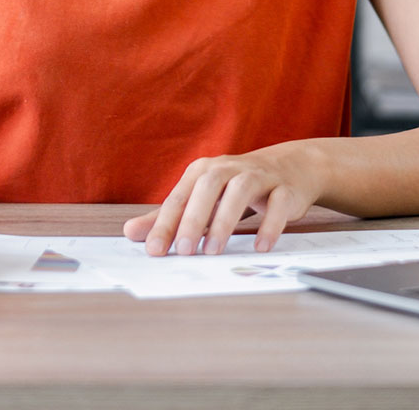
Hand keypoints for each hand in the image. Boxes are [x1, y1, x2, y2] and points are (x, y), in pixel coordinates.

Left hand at [122, 143, 319, 255]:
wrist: (288, 167)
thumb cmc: (234, 187)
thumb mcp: (200, 199)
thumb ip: (169, 217)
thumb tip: (131, 233)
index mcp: (203, 171)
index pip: (180, 196)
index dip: (165, 222)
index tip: (154, 250)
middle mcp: (228, 168)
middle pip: (207, 187)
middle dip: (194, 218)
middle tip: (183, 251)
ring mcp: (258, 176)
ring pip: (240, 191)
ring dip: (225, 220)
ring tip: (214, 251)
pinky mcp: (284, 189)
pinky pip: (277, 203)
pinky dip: (269, 224)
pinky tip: (260, 246)